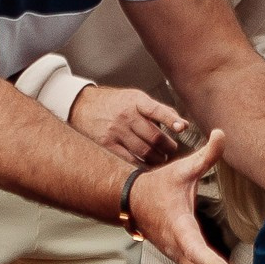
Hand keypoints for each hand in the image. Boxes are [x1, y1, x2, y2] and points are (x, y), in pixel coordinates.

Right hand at [69, 80, 185, 168]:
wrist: (82, 105)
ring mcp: (116, 131)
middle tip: (172, 150)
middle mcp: (126, 115)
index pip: (157, 110)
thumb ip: (158, 110)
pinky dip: (142, 165)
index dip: (171, 120)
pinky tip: (148, 165)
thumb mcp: (135, 98)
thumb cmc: (114, 102)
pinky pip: (129, 159)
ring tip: (161, 158)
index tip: (182, 127)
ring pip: (144, 151)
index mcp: (136, 101)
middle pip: (154, 136)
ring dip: (157, 158)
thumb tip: (182, 124)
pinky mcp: (107, 144)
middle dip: (168, 147)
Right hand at [127, 131, 264, 263]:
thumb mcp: (181, 168)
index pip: (194, 249)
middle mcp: (179, 248)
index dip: (210, 261)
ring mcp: (181, 257)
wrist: (133, 202)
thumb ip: (205, 155)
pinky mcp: (186, 260)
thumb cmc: (158, 185)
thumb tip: (222, 133)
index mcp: (179, 227)